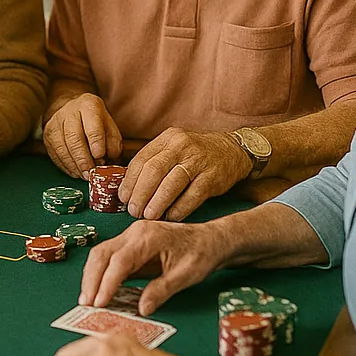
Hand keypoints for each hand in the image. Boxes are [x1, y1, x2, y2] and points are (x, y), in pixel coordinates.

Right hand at [43, 93, 122, 177]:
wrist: (72, 110)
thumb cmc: (95, 121)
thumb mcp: (110, 125)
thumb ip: (113, 141)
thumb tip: (109, 157)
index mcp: (88, 105)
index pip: (92, 124)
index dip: (96, 141)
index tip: (100, 155)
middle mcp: (69, 111)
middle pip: (74, 138)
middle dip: (83, 159)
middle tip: (90, 173)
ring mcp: (55, 123)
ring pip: (62, 148)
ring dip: (74, 165)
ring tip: (84, 175)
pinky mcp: (47, 135)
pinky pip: (55, 154)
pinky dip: (66, 166)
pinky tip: (75, 172)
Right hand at [79, 220, 224, 311]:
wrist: (210, 239)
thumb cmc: (201, 254)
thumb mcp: (186, 275)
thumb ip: (162, 290)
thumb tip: (141, 309)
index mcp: (148, 237)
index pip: (119, 261)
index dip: (106, 283)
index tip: (98, 303)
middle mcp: (134, 233)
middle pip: (101, 254)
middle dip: (91, 280)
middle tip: (86, 305)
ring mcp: (130, 236)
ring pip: (100, 254)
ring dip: (91, 277)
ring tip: (88, 301)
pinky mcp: (130, 244)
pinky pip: (109, 258)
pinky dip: (100, 274)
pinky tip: (99, 291)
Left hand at [118, 129, 250, 220]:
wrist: (232, 151)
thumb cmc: (195, 155)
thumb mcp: (173, 149)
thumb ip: (153, 163)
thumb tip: (129, 188)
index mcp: (167, 139)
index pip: (142, 159)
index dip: (130, 181)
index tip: (123, 198)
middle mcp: (182, 146)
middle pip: (154, 171)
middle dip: (140, 193)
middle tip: (133, 210)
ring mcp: (198, 161)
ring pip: (172, 183)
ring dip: (157, 202)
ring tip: (148, 216)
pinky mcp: (213, 177)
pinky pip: (193, 196)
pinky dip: (180, 209)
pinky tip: (170, 216)